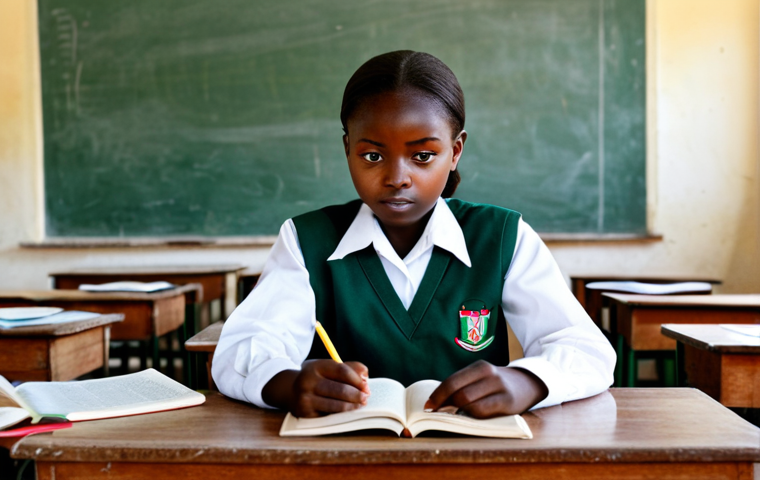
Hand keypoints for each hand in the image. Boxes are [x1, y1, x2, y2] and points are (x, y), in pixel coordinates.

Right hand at [262, 360, 369, 417]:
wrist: (289, 391)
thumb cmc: (317, 378)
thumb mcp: (328, 368)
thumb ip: (349, 368)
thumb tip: (365, 377)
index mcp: (316, 366)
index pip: (341, 370)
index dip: (357, 379)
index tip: (366, 385)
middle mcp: (308, 381)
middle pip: (340, 389)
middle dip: (357, 395)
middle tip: (366, 397)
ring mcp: (305, 398)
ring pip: (335, 405)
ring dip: (352, 406)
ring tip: (360, 405)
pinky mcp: (305, 413)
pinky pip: (329, 415)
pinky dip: (340, 414)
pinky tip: (347, 412)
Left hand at [424, 360, 547, 417]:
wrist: (528, 384)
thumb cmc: (496, 384)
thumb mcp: (481, 378)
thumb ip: (464, 386)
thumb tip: (436, 402)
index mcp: (479, 367)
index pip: (452, 381)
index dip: (437, 395)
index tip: (427, 406)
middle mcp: (489, 374)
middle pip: (458, 392)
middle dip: (443, 405)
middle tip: (435, 414)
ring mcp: (499, 387)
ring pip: (468, 402)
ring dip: (456, 412)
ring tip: (451, 416)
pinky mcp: (507, 401)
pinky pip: (482, 411)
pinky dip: (471, 416)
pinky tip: (468, 417)